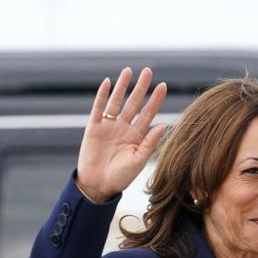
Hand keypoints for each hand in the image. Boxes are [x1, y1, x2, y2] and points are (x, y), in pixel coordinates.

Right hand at [75, 66, 167, 203]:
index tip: (163, 85)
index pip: (148, 114)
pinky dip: (102, 95)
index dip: (155, 100)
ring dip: (122, 86)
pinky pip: (98, 108)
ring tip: (128, 71)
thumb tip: (163, 125)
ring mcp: (108, 127)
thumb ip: (149, 143)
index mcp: (136, 137)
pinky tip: (107, 83)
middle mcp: (123, 128)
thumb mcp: (138, 161)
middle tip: (148, 71)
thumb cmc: (120, 178)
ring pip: (116, 102)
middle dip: (141, 87)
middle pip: (134, 103)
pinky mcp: (94, 128)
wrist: (98, 186)